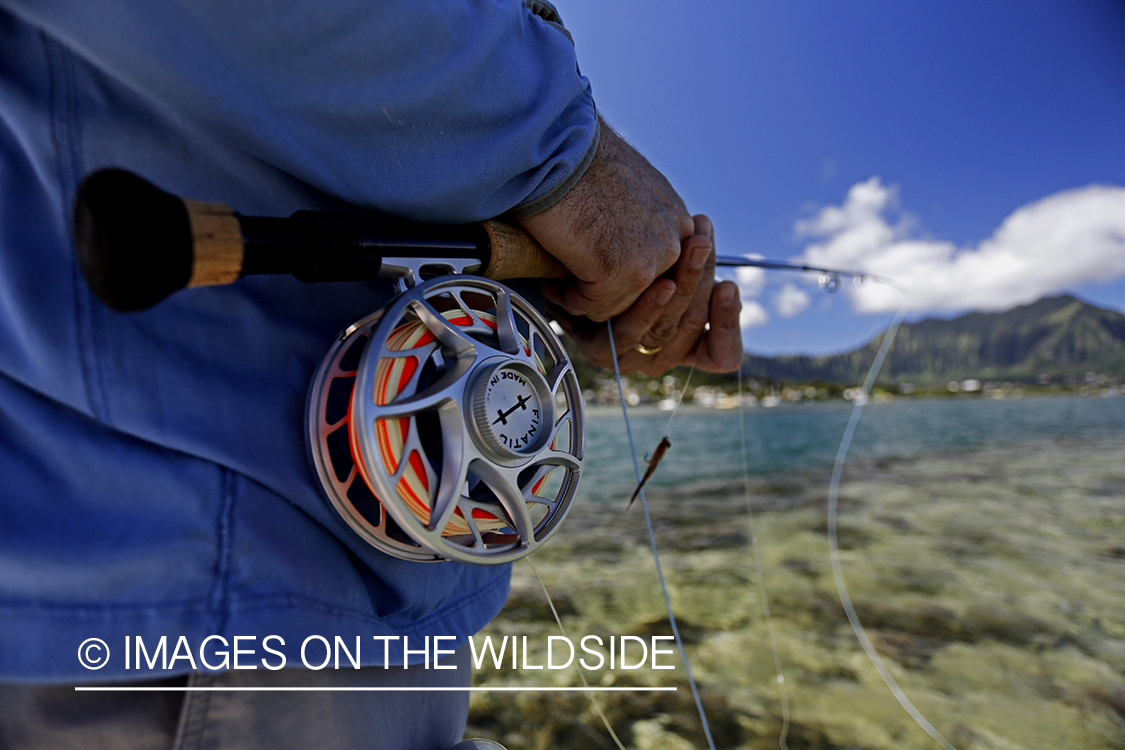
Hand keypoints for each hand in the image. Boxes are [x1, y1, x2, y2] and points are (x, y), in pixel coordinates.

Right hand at [518, 117, 692, 321]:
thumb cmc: (576, 159)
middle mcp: (675, 239)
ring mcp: (654, 259)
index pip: (659, 272)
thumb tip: (619, 245)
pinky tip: (549, 270)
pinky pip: (592, 306)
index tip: (593, 268)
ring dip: (582, 294)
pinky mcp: (626, 274)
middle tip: (573, 273)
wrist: (556, 148)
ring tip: (557, 268)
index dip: (622, 277)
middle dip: (604, 290)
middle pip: (640, 293)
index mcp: (675, 217)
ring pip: (616, 304)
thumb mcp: (623, 188)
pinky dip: (565, 295)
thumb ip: (634, 221)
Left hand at [551, 215, 743, 375]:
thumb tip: (712, 248)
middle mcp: (660, 356)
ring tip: (693, 247)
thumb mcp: (661, 264)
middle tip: (703, 239)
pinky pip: (631, 333)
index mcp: (683, 346)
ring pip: (667, 327)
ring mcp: (632, 357)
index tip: (730, 287)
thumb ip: (687, 264)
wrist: (562, 272)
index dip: (729, 325)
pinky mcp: (603, 352)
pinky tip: (662, 284)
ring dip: (684, 283)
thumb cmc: (617, 265)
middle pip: (692, 324)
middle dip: (701, 277)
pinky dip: (649, 308)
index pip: (722, 354)